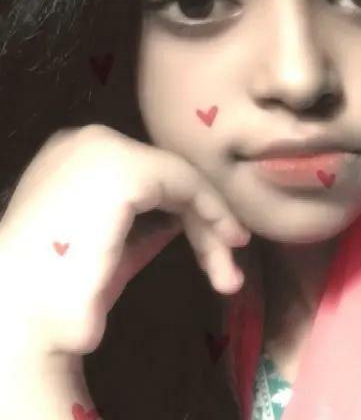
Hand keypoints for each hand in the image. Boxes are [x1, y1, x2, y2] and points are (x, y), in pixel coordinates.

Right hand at [0, 124, 250, 358]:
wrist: (25, 322)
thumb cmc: (58, 295)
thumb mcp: (109, 248)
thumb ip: (144, 225)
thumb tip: (180, 218)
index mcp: (74, 159)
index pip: (148, 179)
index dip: (187, 214)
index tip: (217, 252)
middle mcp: (85, 143)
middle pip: (168, 179)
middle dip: (204, 225)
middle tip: (228, 271)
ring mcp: (103, 150)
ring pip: (182, 180)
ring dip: (212, 227)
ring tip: (229, 275)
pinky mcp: (124, 168)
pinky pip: (187, 183)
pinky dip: (212, 212)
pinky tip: (226, 243)